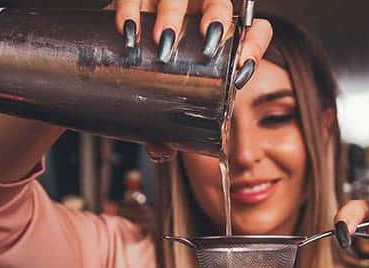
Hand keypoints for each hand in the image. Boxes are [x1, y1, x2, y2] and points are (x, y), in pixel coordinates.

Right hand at [109, 1, 272, 163]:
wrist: (114, 46)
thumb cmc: (149, 72)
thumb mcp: (164, 94)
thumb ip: (166, 123)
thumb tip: (161, 151)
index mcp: (215, 33)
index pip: (253, 28)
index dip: (254, 44)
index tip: (244, 67)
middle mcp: (195, 9)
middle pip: (218, 2)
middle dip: (215, 22)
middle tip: (204, 50)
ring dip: (172, 16)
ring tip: (164, 42)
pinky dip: (130, 10)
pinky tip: (128, 31)